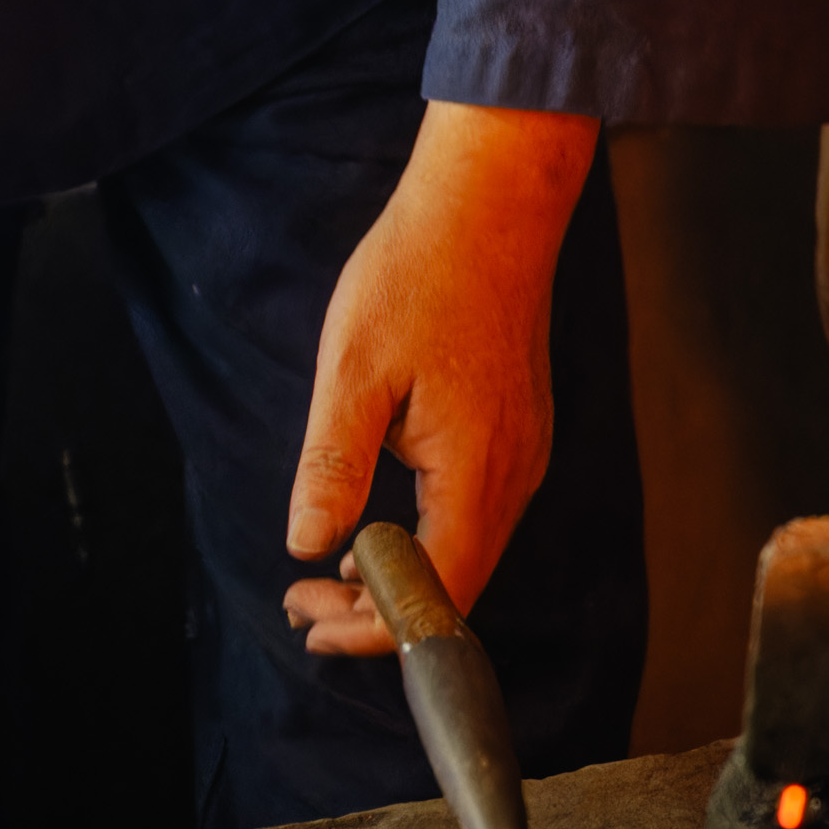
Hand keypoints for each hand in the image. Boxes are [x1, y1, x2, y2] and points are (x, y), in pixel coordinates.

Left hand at [280, 100, 599, 655]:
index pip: (436, 592)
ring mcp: (525, 448)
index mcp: (476, 466)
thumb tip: (306, 544)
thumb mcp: (354, 370)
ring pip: (470, 550)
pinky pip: (478, 512)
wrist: (492, 202)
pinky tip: (380, 524)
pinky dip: (428, 538)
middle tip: (303, 606)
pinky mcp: (519, 428)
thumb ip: (334, 465)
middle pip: (458, 584)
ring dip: (402, 576)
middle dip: (379, 612)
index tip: (309, 618)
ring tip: (330, 575)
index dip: (373, 626)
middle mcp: (515, 469)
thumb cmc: (420, 273)